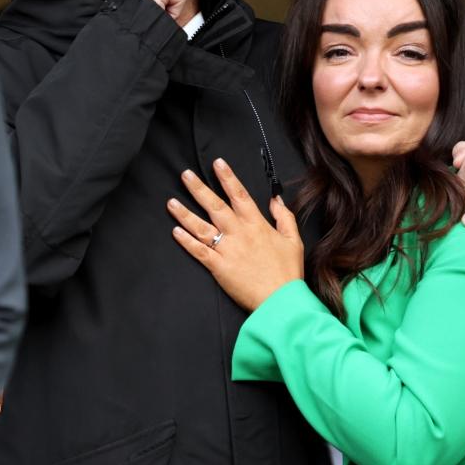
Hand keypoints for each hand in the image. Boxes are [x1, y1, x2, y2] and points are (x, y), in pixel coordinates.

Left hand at [168, 159, 303, 311]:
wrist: (281, 300)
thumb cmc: (288, 272)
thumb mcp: (294, 240)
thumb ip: (284, 217)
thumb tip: (276, 200)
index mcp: (257, 225)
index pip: (239, 195)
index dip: (227, 178)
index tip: (217, 163)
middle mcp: (239, 233)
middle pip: (215, 206)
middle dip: (198, 188)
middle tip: (185, 174)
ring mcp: (227, 250)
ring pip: (201, 227)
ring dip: (185, 214)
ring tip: (171, 202)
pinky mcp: (219, 267)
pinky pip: (199, 251)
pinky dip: (186, 241)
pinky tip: (175, 231)